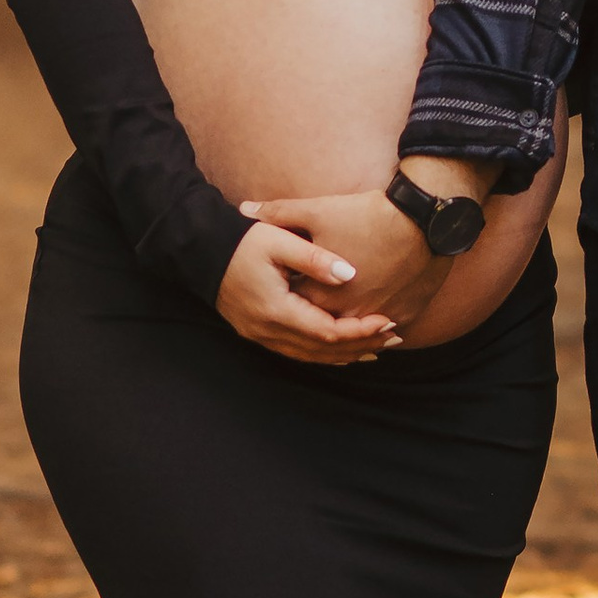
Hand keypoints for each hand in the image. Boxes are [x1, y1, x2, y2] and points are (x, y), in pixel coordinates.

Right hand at [215, 219, 403, 365]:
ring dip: (345, 354)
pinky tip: (343, 351)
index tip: (388, 321)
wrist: (202, 252)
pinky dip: (324, 354)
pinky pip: (297, 353)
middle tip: (394, 337)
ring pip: (310, 357)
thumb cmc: (242, 242)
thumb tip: (350, 275)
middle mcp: (268, 331)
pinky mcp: (258, 334)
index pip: (327, 332)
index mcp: (276, 310)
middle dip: (361, 345)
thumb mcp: (279, 240)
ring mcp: (261, 336)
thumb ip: (315, 258)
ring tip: (378, 348)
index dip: (360, 330)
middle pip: (323, 351)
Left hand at [242, 182, 456, 329]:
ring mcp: (379, 317)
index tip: (287, 286)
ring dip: (348, 327)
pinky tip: (373, 317)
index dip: (290, 297)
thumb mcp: (318, 210)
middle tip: (314, 308)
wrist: (425, 219)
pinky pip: (385, 327)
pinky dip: (376, 323)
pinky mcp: (405, 315)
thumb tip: (243, 210)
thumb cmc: (368, 215)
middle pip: (325, 325)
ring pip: (357, 331)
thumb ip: (278, 214)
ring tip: (341, 316)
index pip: (296, 307)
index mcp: (321, 295)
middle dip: (317, 318)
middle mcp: (348, 314)